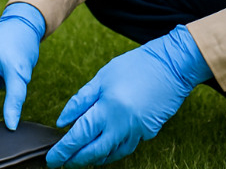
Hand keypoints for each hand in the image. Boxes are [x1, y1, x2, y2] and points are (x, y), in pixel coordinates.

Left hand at [46, 25, 211, 166]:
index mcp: (107, 109)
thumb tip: (62, 121)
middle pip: (93, 152)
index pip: (79, 136)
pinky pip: (125, 148)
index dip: (63, 150)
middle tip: (63, 162)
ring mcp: (136, 132)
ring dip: (93, 159)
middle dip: (75, 160)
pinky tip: (103, 149)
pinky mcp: (147, 133)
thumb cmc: (136, 67)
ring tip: (80, 158)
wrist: (172, 66)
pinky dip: (111, 152)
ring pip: (110, 155)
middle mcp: (121, 125)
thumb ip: (81, 100)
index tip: (52, 159)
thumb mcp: (103, 77)